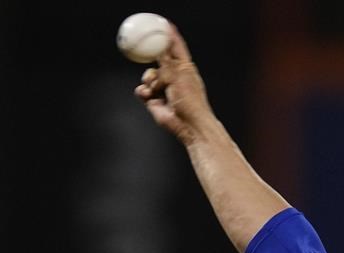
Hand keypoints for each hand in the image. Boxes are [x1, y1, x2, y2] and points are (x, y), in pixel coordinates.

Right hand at [134, 25, 213, 143]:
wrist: (189, 125)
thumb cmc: (190, 101)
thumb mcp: (178, 76)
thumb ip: (166, 61)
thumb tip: (161, 45)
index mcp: (185, 69)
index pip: (176, 49)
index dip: (171, 37)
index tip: (165, 25)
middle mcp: (174, 78)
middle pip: (159, 61)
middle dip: (154, 60)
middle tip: (148, 54)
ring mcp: (164, 89)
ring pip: (148, 75)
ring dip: (149, 80)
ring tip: (155, 88)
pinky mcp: (155, 101)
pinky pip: (143, 90)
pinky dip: (144, 91)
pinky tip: (148, 95)